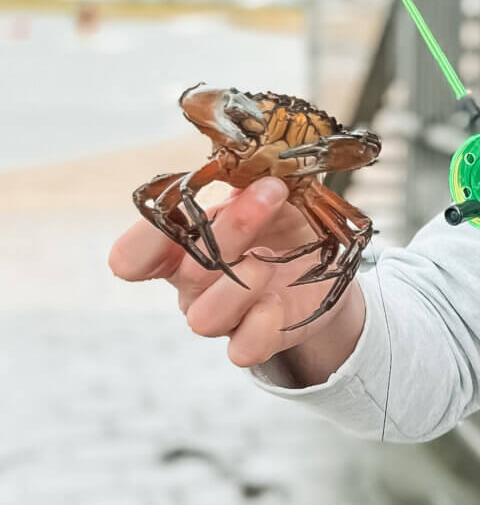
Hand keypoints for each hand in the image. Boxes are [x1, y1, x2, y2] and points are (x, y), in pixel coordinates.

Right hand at [108, 177, 365, 384]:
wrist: (323, 261)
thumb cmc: (279, 220)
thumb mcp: (264, 189)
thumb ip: (248, 177)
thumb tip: (248, 155)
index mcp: (180, 244)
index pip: (131, 257)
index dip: (145, 239)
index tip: (187, 205)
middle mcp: (192, 284)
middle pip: (186, 271)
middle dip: (230, 229)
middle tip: (270, 193)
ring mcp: (221, 316)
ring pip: (203, 318)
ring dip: (239, 284)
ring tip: (270, 261)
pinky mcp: (255, 339)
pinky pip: (242, 349)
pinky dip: (259, 327)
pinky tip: (278, 303)